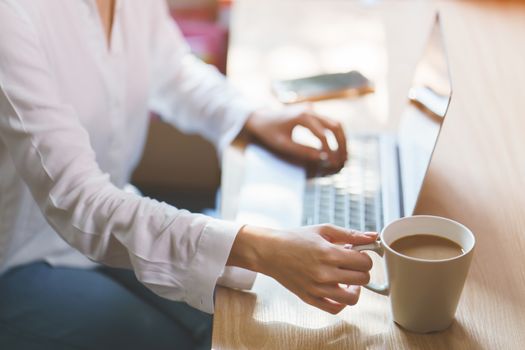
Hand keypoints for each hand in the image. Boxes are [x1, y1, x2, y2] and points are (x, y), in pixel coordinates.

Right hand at [227, 224, 376, 313]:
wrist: (269, 251)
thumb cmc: (295, 238)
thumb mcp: (323, 230)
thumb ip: (350, 234)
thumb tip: (373, 237)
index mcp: (328, 254)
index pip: (364, 262)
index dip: (364, 255)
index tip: (356, 252)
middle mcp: (324, 274)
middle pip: (362, 279)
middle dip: (361, 269)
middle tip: (350, 262)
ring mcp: (317, 289)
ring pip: (352, 298)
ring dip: (354, 287)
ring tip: (347, 278)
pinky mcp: (310, 299)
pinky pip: (335, 308)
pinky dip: (342, 301)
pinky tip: (338, 288)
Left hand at [243, 107, 346, 169]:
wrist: (261, 117)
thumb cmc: (269, 132)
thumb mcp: (283, 144)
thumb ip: (302, 151)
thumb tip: (322, 158)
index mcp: (302, 117)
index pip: (323, 136)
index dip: (330, 151)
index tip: (332, 164)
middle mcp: (310, 110)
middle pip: (335, 126)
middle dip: (342, 144)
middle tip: (344, 160)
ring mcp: (312, 109)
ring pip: (335, 123)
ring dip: (341, 139)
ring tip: (344, 155)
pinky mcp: (313, 112)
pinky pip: (329, 123)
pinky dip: (335, 135)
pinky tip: (337, 148)